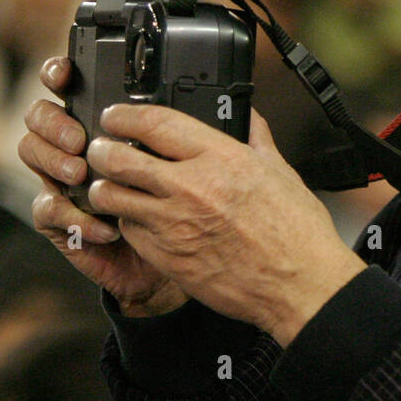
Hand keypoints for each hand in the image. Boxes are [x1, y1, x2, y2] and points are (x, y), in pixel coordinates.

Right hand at [20, 57, 186, 315]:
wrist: (178, 261)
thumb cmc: (188, 204)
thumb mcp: (202, 161)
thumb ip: (208, 127)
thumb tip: (231, 99)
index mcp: (108, 122)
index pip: (74, 85)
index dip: (62, 73)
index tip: (69, 73)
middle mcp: (79, 144)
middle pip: (42, 114)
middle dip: (54, 121)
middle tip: (80, 138)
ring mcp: (64, 180)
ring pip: (33, 153)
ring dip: (53, 161)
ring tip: (82, 174)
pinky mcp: (62, 219)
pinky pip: (47, 209)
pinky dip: (72, 215)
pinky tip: (103, 225)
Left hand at [85, 104, 365, 345]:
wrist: (298, 285)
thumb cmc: (295, 232)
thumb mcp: (280, 170)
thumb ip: (257, 137)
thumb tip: (247, 115)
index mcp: (221, 158)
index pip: (154, 123)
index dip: (124, 116)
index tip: (115, 116)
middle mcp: (191, 187)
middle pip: (118, 158)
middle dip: (102, 150)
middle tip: (102, 149)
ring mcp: (174, 224)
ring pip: (112, 197)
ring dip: (107, 188)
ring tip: (113, 185)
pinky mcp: (166, 257)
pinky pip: (129, 231)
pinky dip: (128, 222)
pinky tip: (140, 219)